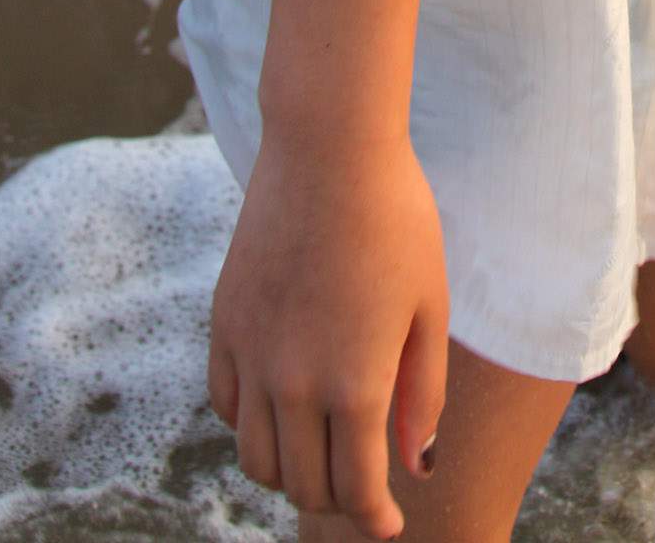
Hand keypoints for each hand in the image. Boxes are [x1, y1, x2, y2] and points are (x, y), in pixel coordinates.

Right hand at [208, 123, 447, 536]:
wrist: (329, 148)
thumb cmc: (397, 219)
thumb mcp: (429, 307)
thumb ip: (421, 394)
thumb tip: (413, 466)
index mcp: (355, 383)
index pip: (356, 488)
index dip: (374, 519)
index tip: (387, 525)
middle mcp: (295, 382)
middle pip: (304, 484)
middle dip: (337, 499)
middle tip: (361, 486)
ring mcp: (253, 354)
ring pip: (258, 458)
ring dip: (290, 471)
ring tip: (320, 454)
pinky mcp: (225, 324)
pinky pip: (227, 406)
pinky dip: (252, 425)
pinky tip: (282, 408)